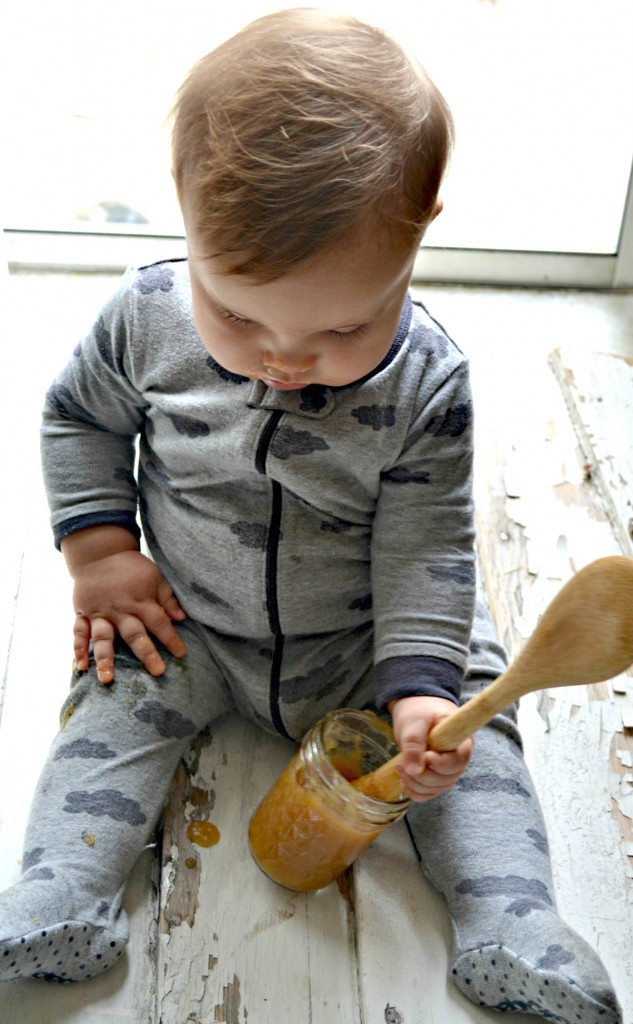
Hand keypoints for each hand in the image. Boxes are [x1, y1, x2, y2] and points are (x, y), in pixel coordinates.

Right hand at [70, 548, 186, 683]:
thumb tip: (182, 617)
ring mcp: (100, 613)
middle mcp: (120, 610)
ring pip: (103, 638)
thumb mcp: (155, 576)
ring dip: (105, 659)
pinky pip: (79, 632)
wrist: (99, 553)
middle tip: (157, 672)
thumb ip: (167, 598)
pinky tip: (81, 666)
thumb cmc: (132, 567)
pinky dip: (78, 649)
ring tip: (107, 678)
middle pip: (134, 634)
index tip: (181, 654)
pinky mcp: (83, 613)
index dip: (171, 638)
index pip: (159, 622)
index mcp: (140, 600)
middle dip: (146, 653)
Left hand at [389, 695, 472, 801]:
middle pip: (447, 779)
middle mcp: (457, 758)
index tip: (426, 756)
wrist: (415, 708)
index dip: (442, 764)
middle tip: (402, 763)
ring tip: (400, 766)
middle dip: (423, 776)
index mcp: (460, 740)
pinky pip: (429, 793)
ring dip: (416, 784)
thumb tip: (413, 771)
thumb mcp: (414, 722)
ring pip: (437, 789)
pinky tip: (404, 780)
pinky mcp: (436, 777)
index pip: (459, 761)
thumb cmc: (419, 711)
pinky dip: (415, 791)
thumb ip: (414, 744)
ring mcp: (448, 770)